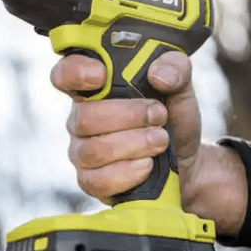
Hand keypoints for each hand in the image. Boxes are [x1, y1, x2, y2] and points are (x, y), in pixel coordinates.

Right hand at [50, 52, 247, 235]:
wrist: (186, 161)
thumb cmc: (173, 118)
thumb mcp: (181, 87)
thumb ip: (175, 68)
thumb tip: (159, 74)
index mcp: (93, 88)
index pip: (65, 74)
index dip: (75, 72)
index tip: (102, 75)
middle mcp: (80, 118)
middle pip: (84, 117)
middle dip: (128, 116)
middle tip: (159, 115)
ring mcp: (82, 152)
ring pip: (93, 150)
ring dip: (133, 144)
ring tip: (161, 140)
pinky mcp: (91, 181)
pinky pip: (97, 180)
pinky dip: (128, 173)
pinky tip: (148, 165)